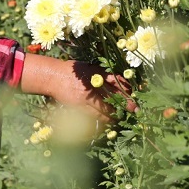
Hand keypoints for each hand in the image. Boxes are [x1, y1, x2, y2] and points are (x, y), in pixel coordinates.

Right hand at [20, 54, 135, 122]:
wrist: (53, 77)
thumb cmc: (71, 70)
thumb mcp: (89, 68)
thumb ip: (102, 74)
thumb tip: (119, 81)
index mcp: (96, 73)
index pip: (116, 82)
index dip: (126, 90)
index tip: (133, 95)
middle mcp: (92, 85)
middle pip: (114, 96)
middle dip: (125, 104)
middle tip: (134, 109)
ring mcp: (86, 97)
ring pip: (106, 108)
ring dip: (116, 113)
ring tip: (122, 115)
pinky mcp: (80, 106)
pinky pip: (96, 115)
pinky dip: (105, 118)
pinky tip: (110, 120)